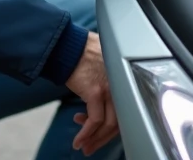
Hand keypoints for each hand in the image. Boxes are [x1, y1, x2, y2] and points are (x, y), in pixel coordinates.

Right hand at [65, 31, 118, 155]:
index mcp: (122, 78)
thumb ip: (105, 83)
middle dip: (104, 138)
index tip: (102, 136)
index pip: (125, 110)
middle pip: (119, 120)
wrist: (67, 45)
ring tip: (84, 146)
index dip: (113, 127)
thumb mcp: (100, 67)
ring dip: (95, 138)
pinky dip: (86, 133)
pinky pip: (94, 120)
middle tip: (92, 147)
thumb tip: (98, 104)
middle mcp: (120, 84)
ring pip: (109, 124)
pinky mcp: (96, 92)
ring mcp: (109, 88)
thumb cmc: (80, 52)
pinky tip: (79, 140)